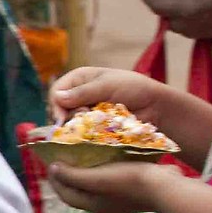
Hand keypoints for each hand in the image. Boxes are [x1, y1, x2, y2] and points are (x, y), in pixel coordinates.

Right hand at [46, 66, 164, 121]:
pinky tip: (95, 132)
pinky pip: (83, 131)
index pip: (56, 91)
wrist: (154, 105)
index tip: (62, 117)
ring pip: (71, 122)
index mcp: (79, 79)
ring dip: (80, 124)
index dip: (57, 104)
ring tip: (95, 124)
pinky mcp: (93, 125)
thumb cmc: (134, 88)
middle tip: (85, 117)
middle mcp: (79, 95)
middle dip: (70, 115)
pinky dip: (87, 132)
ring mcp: (87, 111)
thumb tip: (57, 98)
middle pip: (60, 109)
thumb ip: (83, 92)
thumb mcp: (107, 85)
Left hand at [47, 157, 173, 212]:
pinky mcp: (132, 189)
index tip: (50, 160)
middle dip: (69, 173)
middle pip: (79, 188)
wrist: (166, 187)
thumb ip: (73, 175)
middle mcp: (103, 204)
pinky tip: (106, 156)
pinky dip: (103, 168)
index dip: (55, 179)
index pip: (65, 193)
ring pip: (95, 183)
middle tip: (64, 155)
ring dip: (87, 170)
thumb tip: (53, 169)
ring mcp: (119, 198)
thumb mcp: (96, 178)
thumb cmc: (128, 182)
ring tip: (82, 153)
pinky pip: (111, 178)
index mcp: (92, 204)